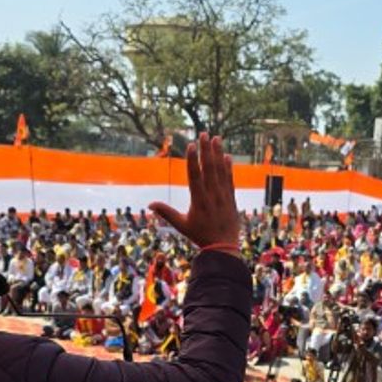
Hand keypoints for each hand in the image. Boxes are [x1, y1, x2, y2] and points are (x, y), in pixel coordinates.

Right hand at [150, 133, 238, 250]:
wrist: (224, 247)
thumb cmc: (200, 236)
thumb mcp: (181, 225)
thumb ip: (167, 213)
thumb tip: (150, 205)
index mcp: (199, 201)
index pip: (195, 176)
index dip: (193, 160)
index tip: (191, 145)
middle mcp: (212, 196)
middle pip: (209, 169)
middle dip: (206, 150)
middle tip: (204, 134)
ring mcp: (223, 196)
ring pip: (220, 171)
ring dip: (217, 153)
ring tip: (216, 138)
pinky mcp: (231, 199)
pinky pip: (230, 180)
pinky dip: (228, 167)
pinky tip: (226, 156)